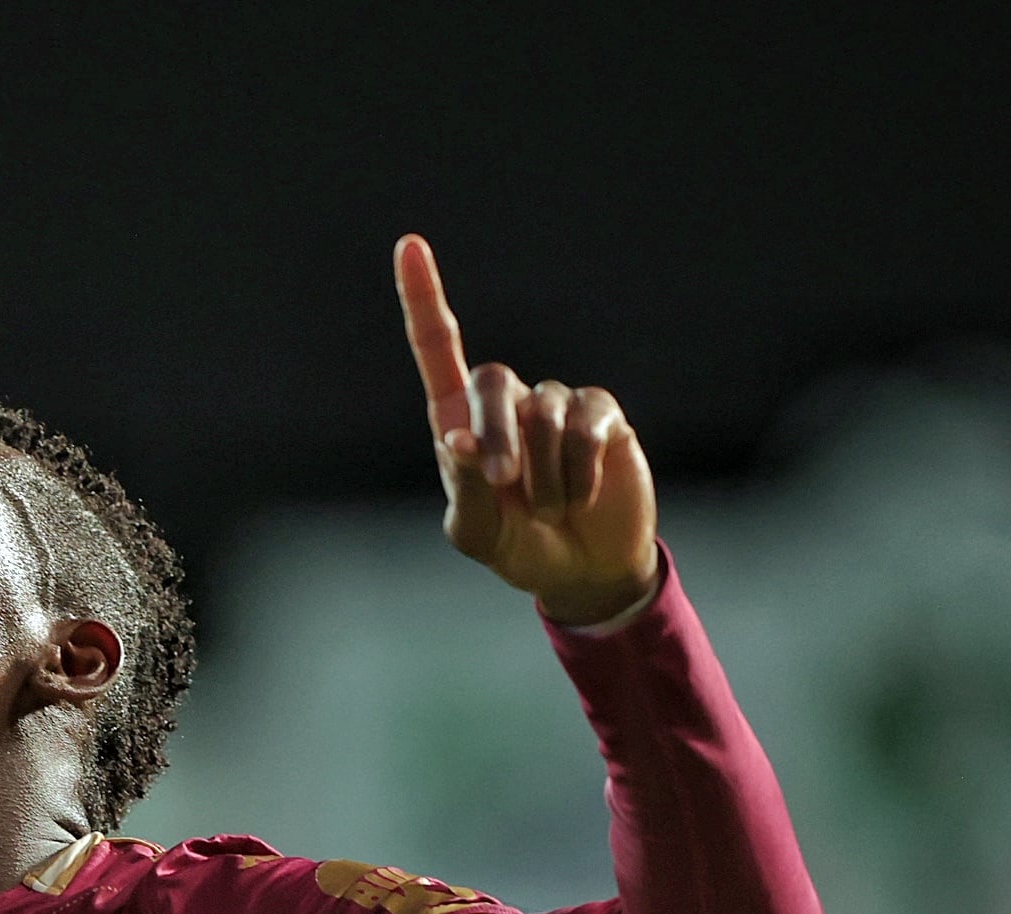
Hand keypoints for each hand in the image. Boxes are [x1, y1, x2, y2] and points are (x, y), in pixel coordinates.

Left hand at [395, 235, 657, 625]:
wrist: (584, 569)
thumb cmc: (519, 547)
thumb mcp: (480, 534)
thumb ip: (465, 491)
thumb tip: (459, 441)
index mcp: (461, 419)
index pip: (439, 348)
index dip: (425, 297)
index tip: (409, 246)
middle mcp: (507, 401)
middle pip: (492, 381)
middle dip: (496, 437)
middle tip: (505, 486)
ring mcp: (556, 402)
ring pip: (542, 412)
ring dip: (545, 474)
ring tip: (552, 508)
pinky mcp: (601, 415)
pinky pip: (586, 425)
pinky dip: (580, 470)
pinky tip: (583, 495)